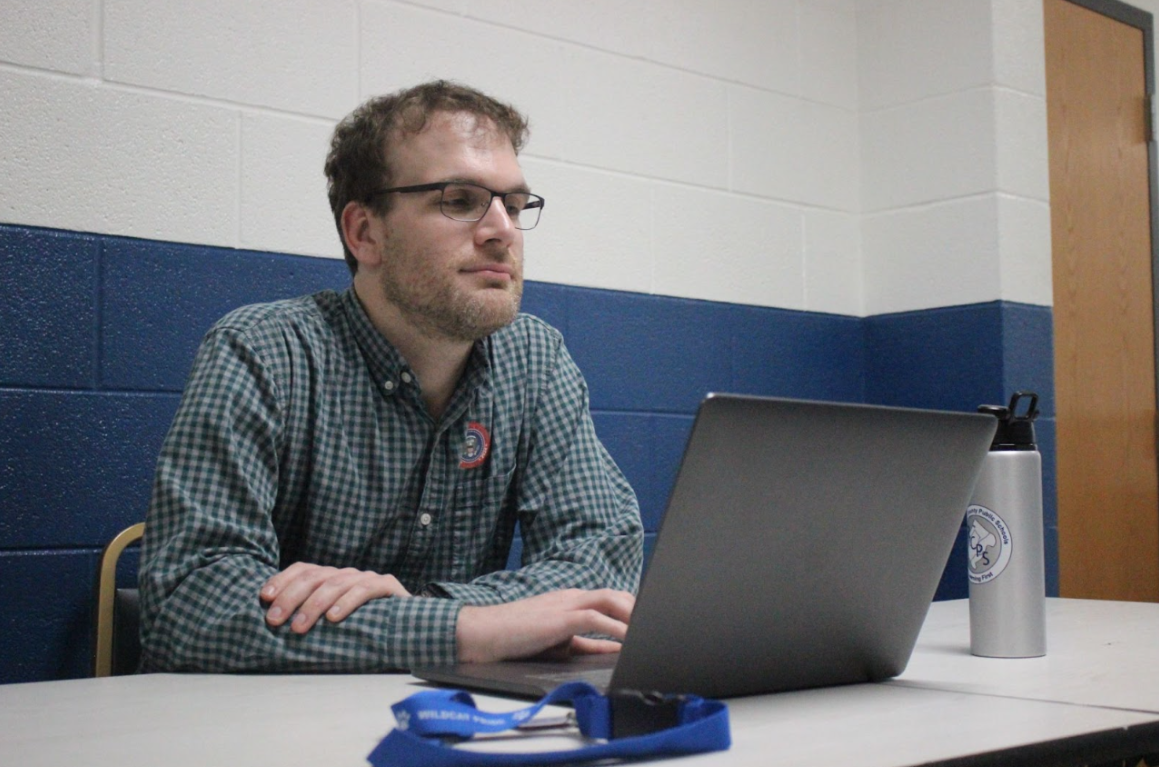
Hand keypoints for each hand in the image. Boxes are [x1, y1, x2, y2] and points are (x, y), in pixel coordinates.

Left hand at [260, 562, 410, 633]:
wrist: (411, 625)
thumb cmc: (364, 627)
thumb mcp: (333, 621)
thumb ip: (311, 618)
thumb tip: (275, 626)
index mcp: (331, 577)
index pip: (302, 569)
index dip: (282, 580)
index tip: (264, 597)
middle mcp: (346, 573)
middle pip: (314, 577)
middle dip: (291, 597)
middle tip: (275, 620)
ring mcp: (367, 577)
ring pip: (335, 583)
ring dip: (313, 605)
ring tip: (299, 627)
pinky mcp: (387, 586)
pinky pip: (364, 590)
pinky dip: (347, 602)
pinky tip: (334, 618)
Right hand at [455, 588, 634, 663]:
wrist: (483, 633)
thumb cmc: (518, 638)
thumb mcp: (561, 644)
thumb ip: (590, 645)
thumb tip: (617, 650)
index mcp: (573, 600)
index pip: (613, 600)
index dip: (635, 610)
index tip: (652, 622)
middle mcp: (573, 596)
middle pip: (618, 595)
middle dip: (641, 609)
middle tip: (659, 626)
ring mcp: (566, 603)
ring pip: (611, 600)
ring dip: (633, 615)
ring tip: (650, 630)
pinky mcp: (560, 617)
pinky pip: (596, 618)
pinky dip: (616, 628)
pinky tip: (629, 639)